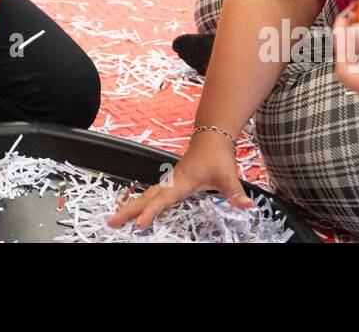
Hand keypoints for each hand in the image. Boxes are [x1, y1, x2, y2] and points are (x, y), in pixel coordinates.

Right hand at [107, 130, 251, 229]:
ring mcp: (170, 180)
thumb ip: (235, 192)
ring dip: (132, 206)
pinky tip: (137, 208)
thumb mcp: (227, 175)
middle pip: (146, 197)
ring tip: (117, 218)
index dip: (151, 212)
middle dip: (129, 210)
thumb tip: (246, 205)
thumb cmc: (217, 154)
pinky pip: (152, 193)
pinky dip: (141, 201)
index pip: (163, 200)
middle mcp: (172, 181)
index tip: (139, 223)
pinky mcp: (172, 181)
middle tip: (112, 222)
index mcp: (182, 182)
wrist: (211, 136)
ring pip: (147, 194)